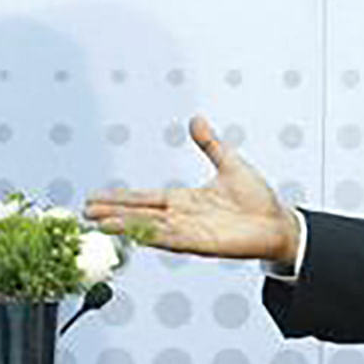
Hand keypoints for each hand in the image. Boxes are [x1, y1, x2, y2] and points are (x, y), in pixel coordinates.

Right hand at [84, 115, 300, 265]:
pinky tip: (134, 234)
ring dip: (125, 225)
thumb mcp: (229, 163)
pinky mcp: (202, 243)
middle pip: (139, 214)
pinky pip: (171, 239)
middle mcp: (181, 217)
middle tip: (85, 212)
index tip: (95, 198)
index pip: (144, 198)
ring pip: (149, 227)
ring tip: (100, 223)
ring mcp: (190, 231)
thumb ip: (210, 144)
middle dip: (112, 212)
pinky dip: (151, 236)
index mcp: (184, 200)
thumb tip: (196, 120)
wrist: (279, 223)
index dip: (119, 198)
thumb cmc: (258, 199)